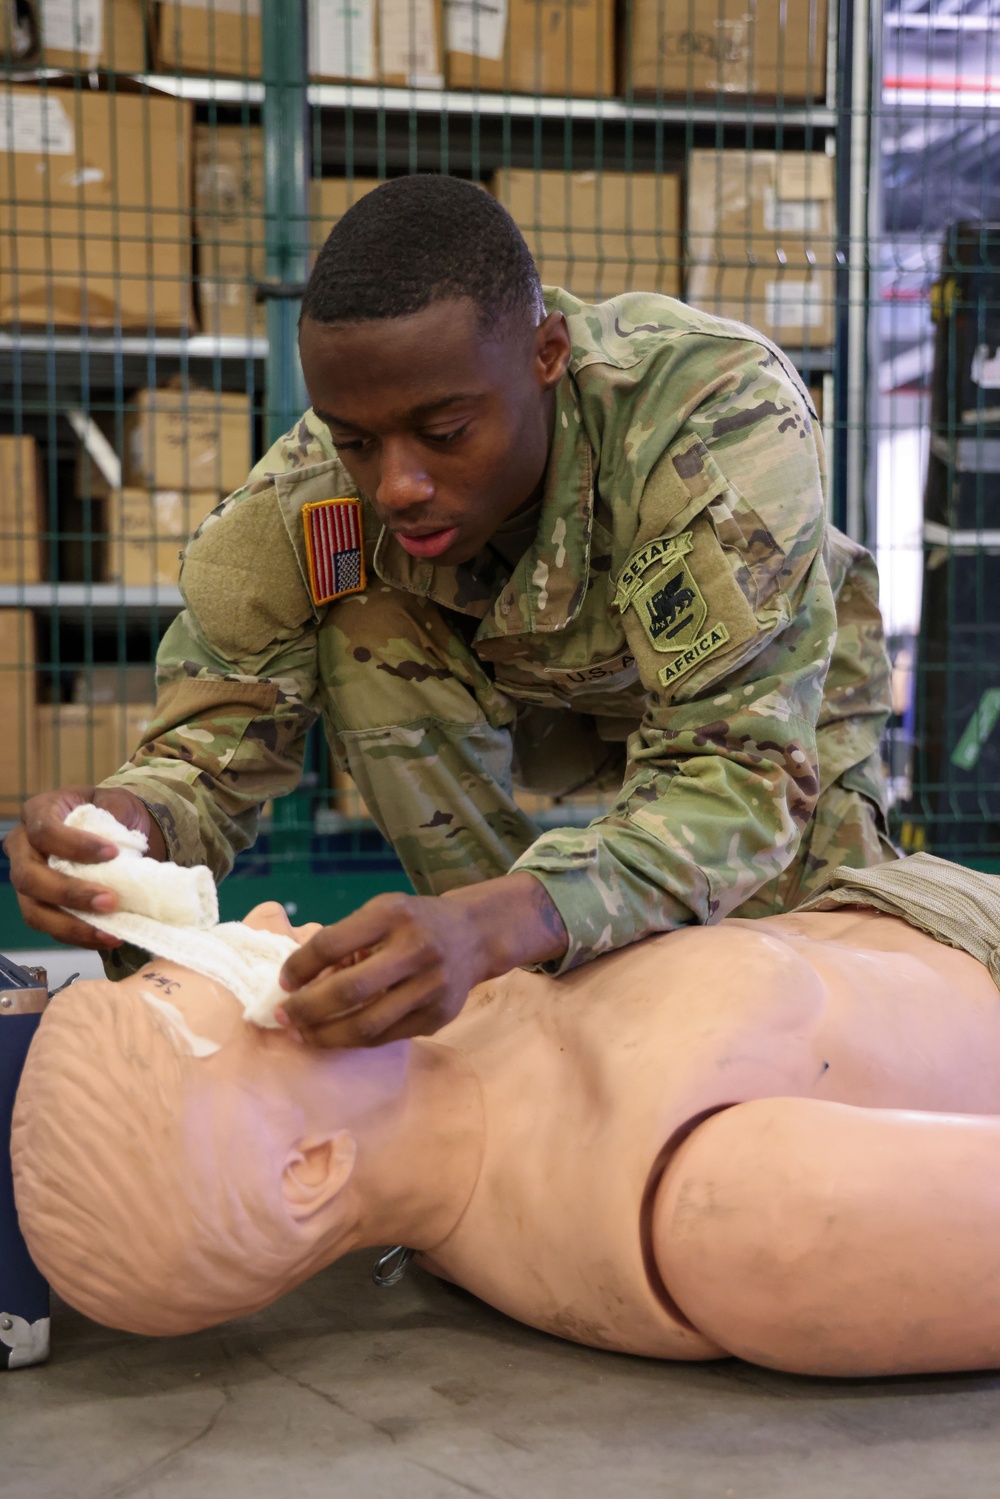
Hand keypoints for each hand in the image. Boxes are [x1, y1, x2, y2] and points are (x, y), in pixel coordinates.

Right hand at [3, 786, 164, 949]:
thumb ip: (117, 815)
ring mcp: (27, 880)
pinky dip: (79, 937)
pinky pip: (50, 928)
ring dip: (71, 925)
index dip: (75, 845)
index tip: (113, 853)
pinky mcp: (40, 906)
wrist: (114, 830)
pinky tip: (108, 938)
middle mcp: (22, 847)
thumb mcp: (116, 801)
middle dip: (70, 893)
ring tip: (109, 932)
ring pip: (33, 911)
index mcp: (38, 812)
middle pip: (29, 877)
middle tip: (110, 901)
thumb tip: (124, 844)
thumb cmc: (111, 811)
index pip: (44, 831)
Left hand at [277, 872, 567, 1047]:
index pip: (331, 944)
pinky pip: (386, 1037)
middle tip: (282, 1016)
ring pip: (366, 1024)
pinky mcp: (438, 1016)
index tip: (283, 982)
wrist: (475, 936)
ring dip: (325, 1035)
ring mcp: (431, 987)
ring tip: (302, 1034)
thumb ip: (346, 940)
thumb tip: (299, 980)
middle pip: (348, 990)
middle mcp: (415, 950)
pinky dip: (354, 1040)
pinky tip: (335, 1036)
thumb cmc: (414, 922)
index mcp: (392, 915)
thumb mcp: (382, 912)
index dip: (299, 967)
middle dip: (306, 1008)